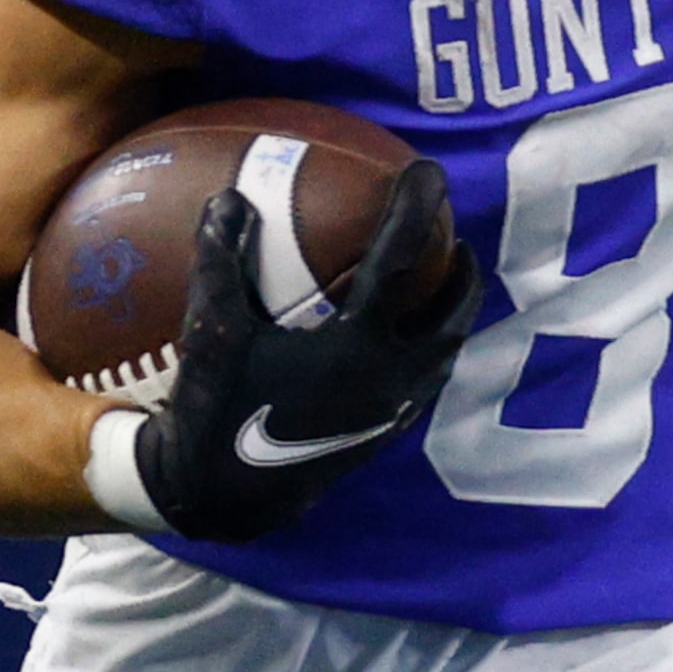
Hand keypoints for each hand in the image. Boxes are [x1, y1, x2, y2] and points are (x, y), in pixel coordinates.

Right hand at [133, 162, 480, 542]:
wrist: (221, 500)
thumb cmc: (214, 412)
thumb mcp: (211, 331)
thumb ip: (220, 260)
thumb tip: (229, 196)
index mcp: (358, 347)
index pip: (402, 260)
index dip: (416, 208)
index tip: (426, 171)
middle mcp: (389, 379)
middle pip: (450, 315)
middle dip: (461, 273)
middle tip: (456, 237)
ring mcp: (390, 413)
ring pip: (443, 355)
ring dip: (451, 314)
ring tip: (446, 284)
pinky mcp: (380, 438)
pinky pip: (421, 384)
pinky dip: (425, 352)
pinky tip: (404, 342)